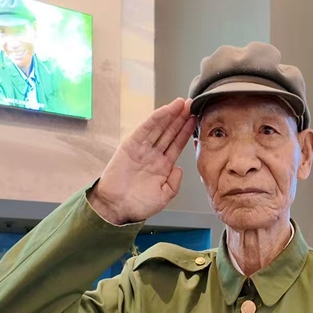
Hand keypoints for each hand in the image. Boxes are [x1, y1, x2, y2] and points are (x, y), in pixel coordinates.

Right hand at [88, 98, 195, 224]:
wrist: (116, 208)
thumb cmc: (137, 206)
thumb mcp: (163, 197)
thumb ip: (174, 183)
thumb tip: (179, 168)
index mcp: (162, 166)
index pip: (177, 144)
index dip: (186, 131)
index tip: (196, 119)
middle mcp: (153, 155)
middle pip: (170, 132)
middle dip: (181, 118)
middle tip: (191, 104)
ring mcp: (142, 149)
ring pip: (160, 128)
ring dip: (171, 114)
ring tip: (182, 103)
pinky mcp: (130, 145)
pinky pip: (145, 129)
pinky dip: (156, 119)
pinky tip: (166, 110)